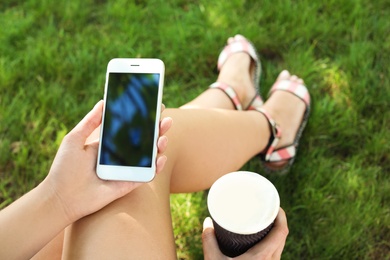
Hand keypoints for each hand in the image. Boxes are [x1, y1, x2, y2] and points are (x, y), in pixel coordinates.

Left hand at [41, 100, 172, 222]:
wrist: (61, 197)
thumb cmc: (64, 168)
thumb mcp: (75, 139)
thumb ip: (90, 121)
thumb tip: (103, 102)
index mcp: (108, 143)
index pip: (131, 128)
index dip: (144, 118)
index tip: (155, 107)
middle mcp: (120, 155)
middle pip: (144, 140)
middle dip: (158, 130)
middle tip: (166, 120)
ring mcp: (126, 170)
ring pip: (149, 156)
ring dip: (160, 146)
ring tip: (163, 138)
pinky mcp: (129, 183)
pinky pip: (147, 174)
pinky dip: (157, 167)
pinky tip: (161, 158)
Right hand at [202, 208, 288, 259]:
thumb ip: (209, 240)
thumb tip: (207, 222)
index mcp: (263, 257)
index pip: (282, 231)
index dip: (281, 215)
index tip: (274, 204)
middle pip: (282, 236)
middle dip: (277, 220)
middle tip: (266, 209)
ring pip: (280, 246)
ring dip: (275, 232)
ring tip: (264, 222)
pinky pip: (276, 253)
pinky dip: (272, 243)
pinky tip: (262, 240)